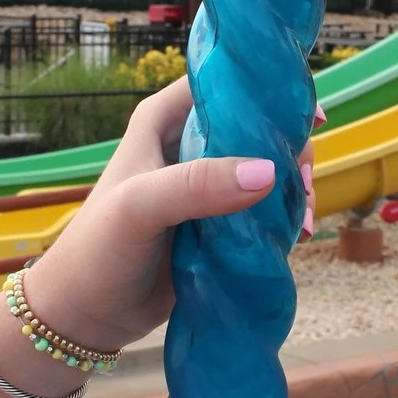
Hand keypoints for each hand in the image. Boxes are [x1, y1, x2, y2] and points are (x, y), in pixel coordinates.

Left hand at [22, 78, 316, 352]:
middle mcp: (190, 144)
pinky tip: (297, 237)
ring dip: (294, 189)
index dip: (269, 90)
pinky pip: (265, 209)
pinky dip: (286, 218)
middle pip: (259, 127)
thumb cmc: (98, 250)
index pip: (225, 82)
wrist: (85, 315)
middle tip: (303, 183)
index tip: (311, 117)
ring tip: (302, 221)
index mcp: (166, 119)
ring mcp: (208, 185)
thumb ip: (197, 185)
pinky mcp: (221, 222)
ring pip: (267, 169)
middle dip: (291, 150)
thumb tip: (268, 174)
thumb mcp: (140, 207)